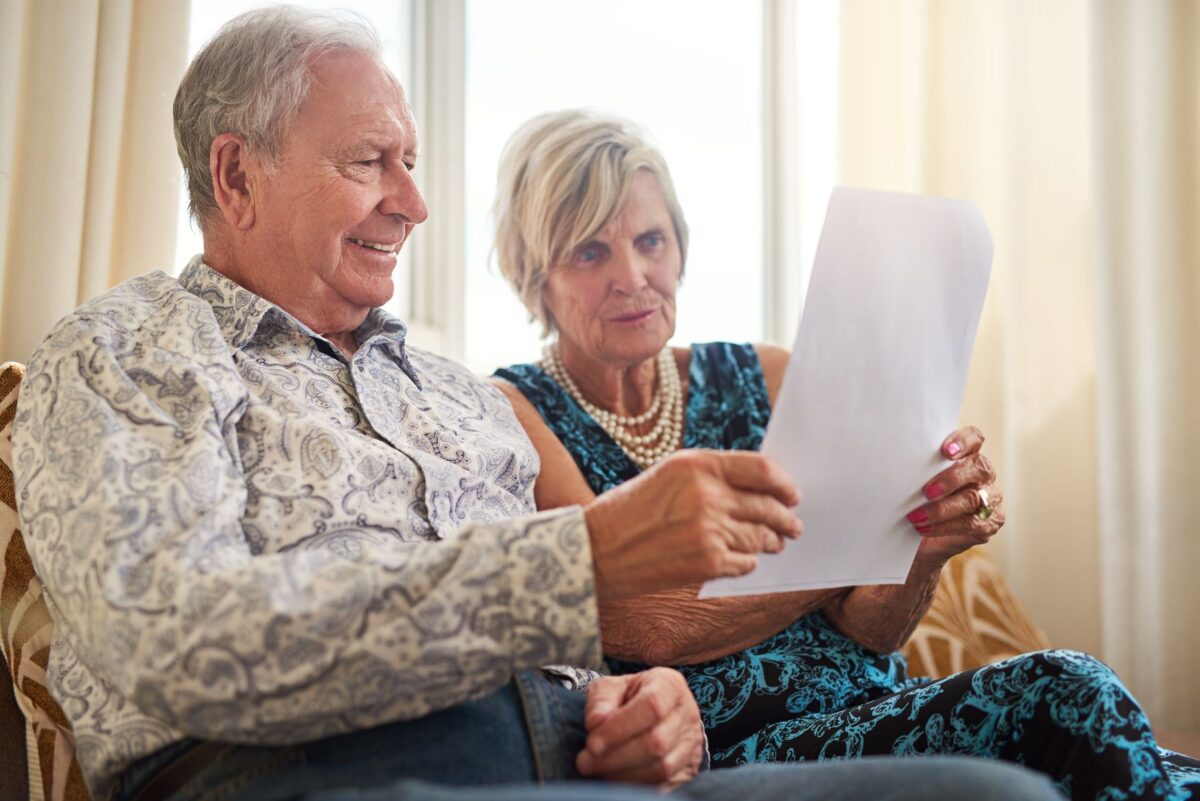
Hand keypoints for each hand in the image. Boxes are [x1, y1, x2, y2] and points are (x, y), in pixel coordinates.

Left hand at [576, 668, 703, 788]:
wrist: (656, 711)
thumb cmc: (629, 697)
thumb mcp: (611, 688)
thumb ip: (601, 701)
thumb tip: (595, 724)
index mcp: (670, 685)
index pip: (651, 706)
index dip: (620, 727)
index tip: (592, 743)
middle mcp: (687, 713)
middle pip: (657, 741)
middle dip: (616, 757)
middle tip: (585, 763)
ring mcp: (691, 744)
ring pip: (662, 768)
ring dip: (624, 775)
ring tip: (597, 771)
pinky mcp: (688, 770)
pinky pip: (665, 785)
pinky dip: (636, 786)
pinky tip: (615, 780)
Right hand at [583, 450, 801, 601]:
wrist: (596, 550)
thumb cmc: (627, 511)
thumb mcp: (667, 475)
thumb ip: (709, 476)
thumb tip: (755, 488)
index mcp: (696, 464)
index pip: (761, 468)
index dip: (784, 483)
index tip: (792, 493)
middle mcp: (707, 493)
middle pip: (767, 505)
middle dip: (785, 517)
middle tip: (793, 524)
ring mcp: (710, 529)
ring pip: (760, 536)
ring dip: (772, 541)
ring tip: (776, 543)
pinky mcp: (708, 561)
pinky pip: (745, 562)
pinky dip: (748, 562)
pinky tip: (745, 560)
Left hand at [905, 426, 1004, 562]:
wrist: (925, 536)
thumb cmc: (918, 499)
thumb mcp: (916, 480)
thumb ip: (917, 469)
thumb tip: (894, 461)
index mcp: (968, 455)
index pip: (974, 438)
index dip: (963, 441)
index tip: (945, 451)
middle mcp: (983, 473)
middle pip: (979, 467)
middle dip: (952, 479)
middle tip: (927, 492)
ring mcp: (990, 497)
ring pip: (974, 499)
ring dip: (942, 509)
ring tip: (917, 517)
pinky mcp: (990, 522)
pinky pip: (970, 524)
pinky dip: (945, 527)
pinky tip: (925, 528)